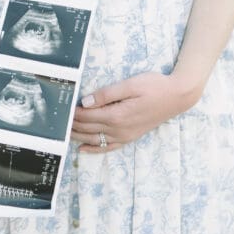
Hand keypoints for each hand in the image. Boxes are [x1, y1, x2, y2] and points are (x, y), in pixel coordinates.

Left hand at [72, 72, 202, 153]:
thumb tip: (86, 101)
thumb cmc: (155, 86)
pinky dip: (94, 149)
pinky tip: (82, 148)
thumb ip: (107, 94)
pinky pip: (108, 147)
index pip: (86, 116)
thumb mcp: (130, 84)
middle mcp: (119, 129)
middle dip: (71, 124)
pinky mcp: (130, 137)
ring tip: (62, 132)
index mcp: (117, 115)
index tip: (60, 108)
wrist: (177, 96)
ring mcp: (125, 135)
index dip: (72, 112)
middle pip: (87, 128)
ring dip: (77, 135)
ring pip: (94, 139)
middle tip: (55, 120)